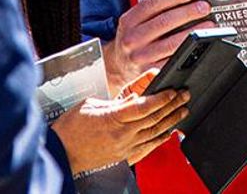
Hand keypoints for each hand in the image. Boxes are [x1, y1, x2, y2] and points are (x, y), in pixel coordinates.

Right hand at [50, 78, 189, 173]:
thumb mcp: (91, 104)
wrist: (61, 153)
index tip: (172, 90)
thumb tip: (134, 98)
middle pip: (154, 118)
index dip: (162, 98)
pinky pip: (148, 147)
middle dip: (173, 105)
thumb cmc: (71, 128)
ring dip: (171, 121)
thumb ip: (115, 101)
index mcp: (113, 118)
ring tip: (183, 111)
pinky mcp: (124, 156)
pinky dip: (161, 139)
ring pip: (155, 132)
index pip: (144, 106)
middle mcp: (122, 134)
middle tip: (184, 96)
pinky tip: (170, 133)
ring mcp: (125, 147)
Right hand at [103, 0, 213, 91]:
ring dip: (194, 32)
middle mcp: (132, 39)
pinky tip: (200, 46)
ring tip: (208, 25)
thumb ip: (151, 11)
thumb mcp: (133, 22)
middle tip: (204, 7)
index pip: (153, 4)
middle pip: (164, 22)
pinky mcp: (150, 73)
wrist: (117, 67)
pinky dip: (189, 52)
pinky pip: (173, 61)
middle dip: (188, 12)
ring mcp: (141, 57)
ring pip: (172, 43)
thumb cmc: (133, 40)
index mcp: (128, 21)